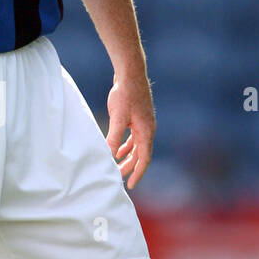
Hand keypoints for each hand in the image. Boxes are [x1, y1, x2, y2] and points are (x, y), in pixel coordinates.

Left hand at [104, 71, 154, 189]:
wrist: (130, 73)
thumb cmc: (125, 94)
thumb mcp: (118, 117)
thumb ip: (114, 137)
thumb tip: (110, 155)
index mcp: (147, 131)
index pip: (144, 158)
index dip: (137, 173)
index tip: (130, 185)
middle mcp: (148, 128)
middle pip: (140, 154)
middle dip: (130, 167)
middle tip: (118, 177)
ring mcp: (143, 123)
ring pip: (136, 146)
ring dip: (127, 156)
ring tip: (116, 165)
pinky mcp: (136, 117)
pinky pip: (133, 137)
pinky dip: (126, 145)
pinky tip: (117, 149)